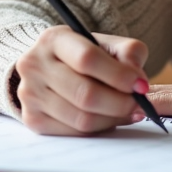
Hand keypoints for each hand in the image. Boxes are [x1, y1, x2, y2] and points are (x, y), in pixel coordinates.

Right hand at [15, 26, 150, 135]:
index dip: (118, 75)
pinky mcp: (32, 119)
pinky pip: (73, 133)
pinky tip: (109, 119)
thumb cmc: (83, 55)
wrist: (49, 68)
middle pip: (85, 94)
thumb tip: (138, 80)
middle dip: (120, 103)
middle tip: (139, 105)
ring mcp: (29, 94)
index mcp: (53, 39)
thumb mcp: (105, 43)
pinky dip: (98, 129)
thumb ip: (129, 53)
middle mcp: (34, 65)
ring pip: (81, 118)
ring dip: (112, 119)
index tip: (141, 85)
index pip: (87, 59)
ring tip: (128, 112)